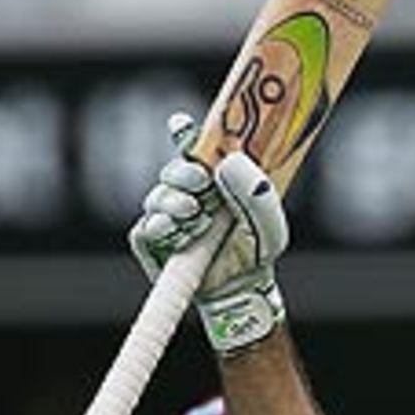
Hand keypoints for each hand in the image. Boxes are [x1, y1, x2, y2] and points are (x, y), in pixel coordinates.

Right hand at [129, 114, 289, 354]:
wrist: (242, 289)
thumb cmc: (255, 251)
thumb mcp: (269, 222)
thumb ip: (256, 192)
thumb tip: (228, 163)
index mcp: (214, 180)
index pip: (194, 148)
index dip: (184, 133)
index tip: (180, 125)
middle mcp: (188, 194)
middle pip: (173, 171)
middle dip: (182, 173)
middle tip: (200, 182)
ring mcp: (167, 218)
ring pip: (156, 197)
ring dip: (174, 203)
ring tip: (195, 215)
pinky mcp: (152, 243)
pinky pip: (145, 228)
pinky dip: (160, 227)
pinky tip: (179, 232)